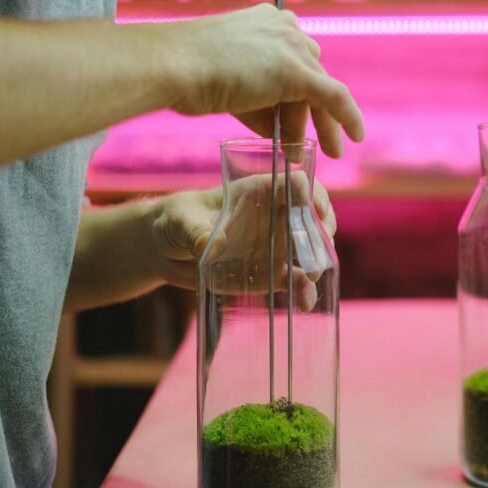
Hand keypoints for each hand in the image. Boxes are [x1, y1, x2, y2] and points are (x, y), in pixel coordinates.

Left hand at [150, 177, 335, 310]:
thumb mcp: (180, 220)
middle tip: (317, 253)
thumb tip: (208, 247)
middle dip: (322, 235)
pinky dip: (303, 292)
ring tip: (308, 281)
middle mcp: (274, 218)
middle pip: (313, 219)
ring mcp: (275, 247)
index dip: (311, 194)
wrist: (165, 250)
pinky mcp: (269, 274)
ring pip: (309, 253)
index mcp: (257, 193)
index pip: (295, 185)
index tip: (314, 210)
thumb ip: (195, 231)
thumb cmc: (174, 220)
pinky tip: (304, 303)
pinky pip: (294, 281)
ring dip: (316, 267)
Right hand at [166, 4, 364, 157]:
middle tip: (306, 144)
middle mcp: (284, 27)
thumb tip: (279, 132)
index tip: (296, 114)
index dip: (296, 91)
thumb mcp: (231, 83)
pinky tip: (355, 138)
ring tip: (310, 154)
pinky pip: (334, 97)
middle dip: (306, 112)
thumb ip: (260, 101)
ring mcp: (292, 46)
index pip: (294, 58)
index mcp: (267, 21)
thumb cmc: (188, 75)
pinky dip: (348, 118)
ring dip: (314, 125)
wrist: (175, 66)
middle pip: (310, 74)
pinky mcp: (296, 71)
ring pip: (318, 91)